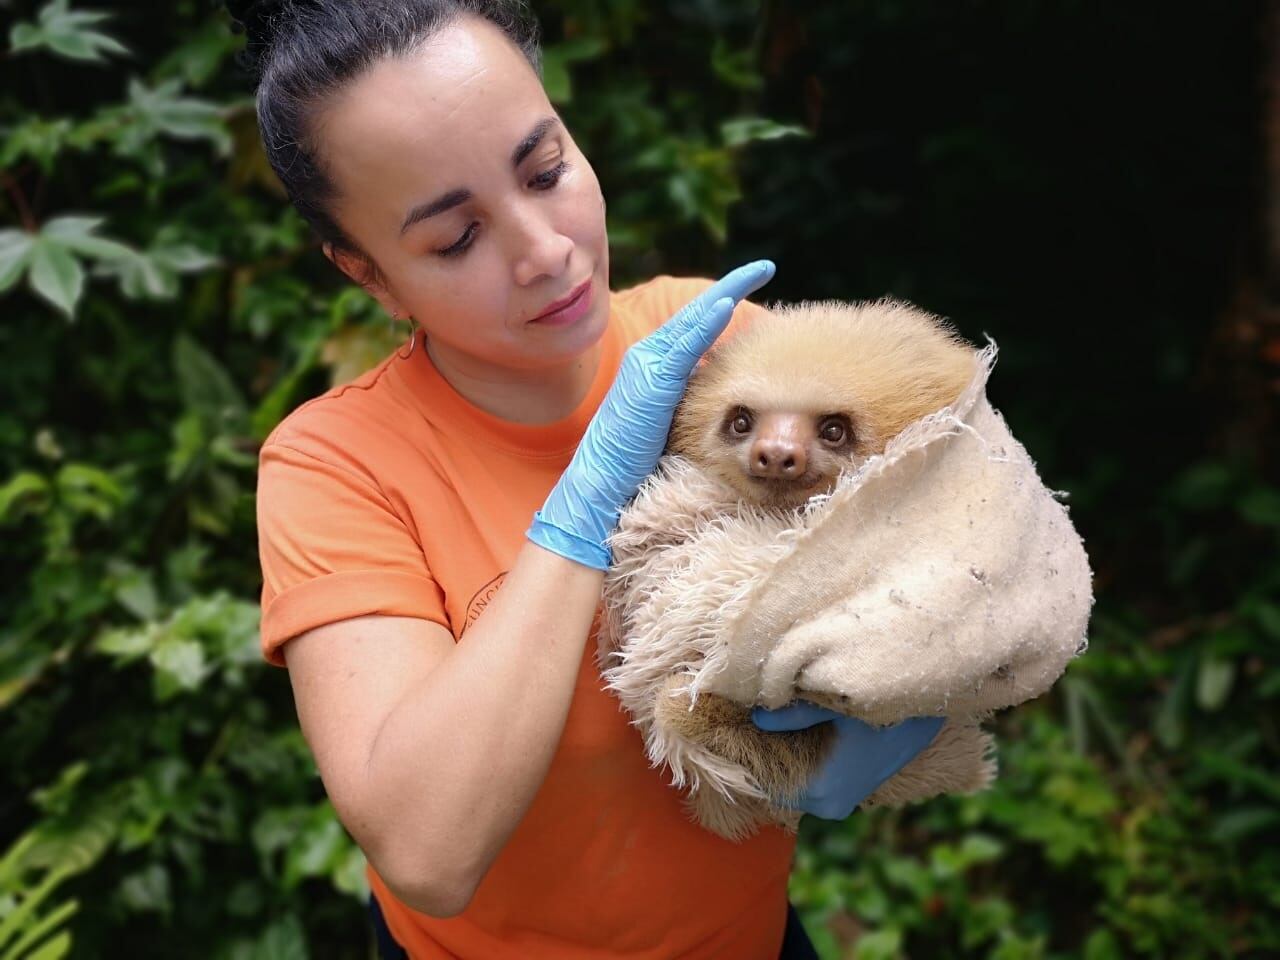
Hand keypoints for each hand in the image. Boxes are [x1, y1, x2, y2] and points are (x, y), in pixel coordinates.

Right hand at [528, 260, 775, 568]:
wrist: (600, 482)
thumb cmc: (632, 461)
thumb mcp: (666, 420)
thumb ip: (685, 397)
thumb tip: (717, 390)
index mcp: (652, 363)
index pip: (693, 324)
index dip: (723, 301)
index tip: (753, 287)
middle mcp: (648, 356)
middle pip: (696, 312)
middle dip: (732, 286)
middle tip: (766, 267)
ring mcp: (649, 366)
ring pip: (693, 321)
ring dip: (726, 294)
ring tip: (756, 273)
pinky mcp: (653, 382)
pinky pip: (686, 348)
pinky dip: (707, 325)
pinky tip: (728, 306)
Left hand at [751, 702, 943, 818]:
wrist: (926, 710)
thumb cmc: (879, 708)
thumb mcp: (831, 706)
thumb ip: (790, 715)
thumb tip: (754, 717)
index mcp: (820, 793)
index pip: (762, 783)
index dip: (747, 754)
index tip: (734, 728)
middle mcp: (828, 805)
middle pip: (776, 782)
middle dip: (763, 752)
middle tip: (748, 719)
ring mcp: (839, 801)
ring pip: (792, 778)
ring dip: (781, 752)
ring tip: (768, 720)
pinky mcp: (847, 790)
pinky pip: (809, 776)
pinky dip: (798, 756)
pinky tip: (792, 728)